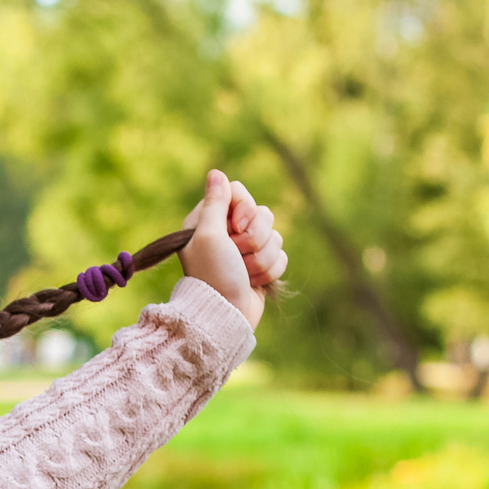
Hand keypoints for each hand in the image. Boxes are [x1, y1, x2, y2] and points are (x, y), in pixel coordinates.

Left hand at [177, 169, 287, 327]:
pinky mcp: (260, 265)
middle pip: (261, 213)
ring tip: (244, 273)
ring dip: (261, 257)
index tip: (236, 227)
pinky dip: (269, 270)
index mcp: (208, 220)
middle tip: (238, 253)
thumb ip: (215, 203)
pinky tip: (253, 282)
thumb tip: (216, 173)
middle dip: (255, 237)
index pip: (237, 192)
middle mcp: (226, 232)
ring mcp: (244, 250)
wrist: (226, 315)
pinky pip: (280, 255)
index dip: (244, 208)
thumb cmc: (213, 275)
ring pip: (274, 235)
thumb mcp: (209, 235)